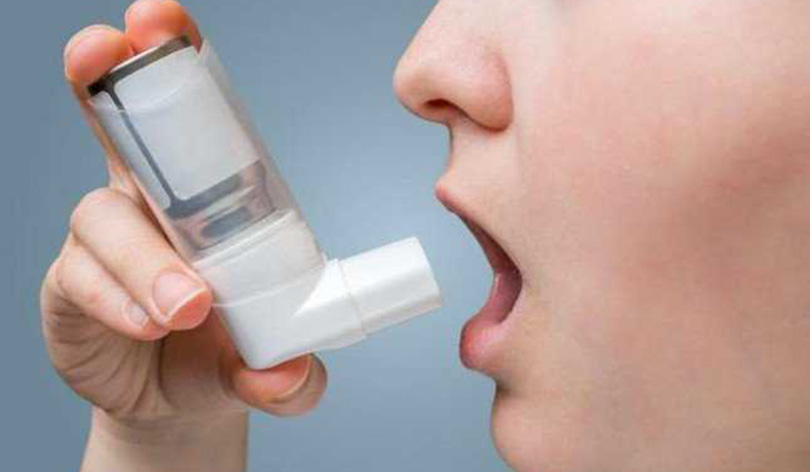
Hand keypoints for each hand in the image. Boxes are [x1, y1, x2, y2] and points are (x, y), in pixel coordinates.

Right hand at [41, 0, 326, 456]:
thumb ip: (289, 374)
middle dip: (107, 79)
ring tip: (188, 305)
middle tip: (104, 47)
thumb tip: (290, 374)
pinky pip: (82, 277)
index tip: (160, 20)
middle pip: (117, 128)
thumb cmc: (228, 352)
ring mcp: (107, 244)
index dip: (174, 64)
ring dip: (146, 255)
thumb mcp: (273, 364)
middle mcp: (150, 206)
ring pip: (105, 216)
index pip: (192, 121)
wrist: (178, 402)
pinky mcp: (72, 287)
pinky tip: (146, 323)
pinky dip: (118, 298)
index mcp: (207, 199)